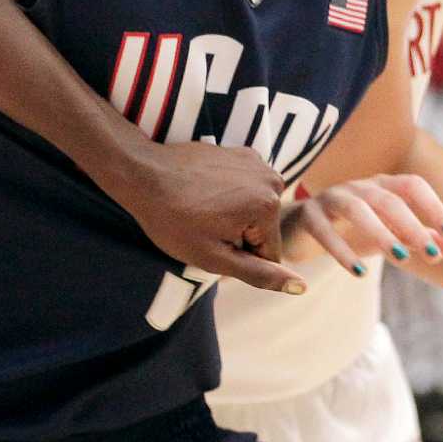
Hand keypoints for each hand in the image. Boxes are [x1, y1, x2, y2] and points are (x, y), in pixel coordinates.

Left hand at [110, 139, 305, 294]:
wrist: (141, 174)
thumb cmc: (172, 219)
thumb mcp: (214, 257)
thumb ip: (260, 274)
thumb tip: (301, 288)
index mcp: (268, 206)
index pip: (269, 254)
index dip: (239, 258)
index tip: (211, 243)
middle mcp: (271, 180)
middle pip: (263, 229)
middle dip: (237, 236)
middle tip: (203, 227)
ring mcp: (256, 162)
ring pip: (254, 210)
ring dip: (232, 216)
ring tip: (201, 210)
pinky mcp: (241, 154)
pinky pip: (245, 189)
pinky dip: (228, 195)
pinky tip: (202, 193)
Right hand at [282, 174, 442, 275]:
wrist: (301, 232)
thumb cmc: (353, 231)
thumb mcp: (392, 237)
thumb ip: (425, 240)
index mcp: (381, 187)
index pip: (412, 185)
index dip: (433, 205)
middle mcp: (357, 187)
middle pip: (387, 199)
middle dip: (411, 226)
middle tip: (431, 255)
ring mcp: (330, 198)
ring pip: (356, 209)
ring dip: (380, 232)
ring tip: (400, 258)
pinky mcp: (307, 216)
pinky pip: (324, 230)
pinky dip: (341, 251)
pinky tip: (359, 272)